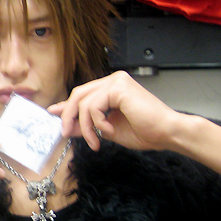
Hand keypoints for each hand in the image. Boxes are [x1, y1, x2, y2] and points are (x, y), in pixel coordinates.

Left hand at [48, 70, 179, 151]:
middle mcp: (113, 80)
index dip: (66, 105)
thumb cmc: (145, 131)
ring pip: (83, 103)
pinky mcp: (118, 87)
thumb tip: (66, 125)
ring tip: (95, 140)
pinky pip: (93, 106)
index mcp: (112, 88)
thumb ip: (87, 124)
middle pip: (78, 95)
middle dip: (69, 116)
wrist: (166, 133)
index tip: (53, 114)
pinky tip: (108, 130)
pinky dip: (96, 123)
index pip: (83, 94)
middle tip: (66, 133)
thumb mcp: (107, 129)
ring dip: (85, 126)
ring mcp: (116, 81)